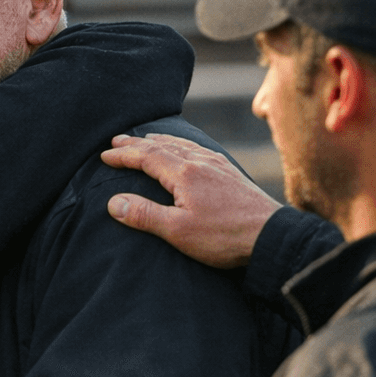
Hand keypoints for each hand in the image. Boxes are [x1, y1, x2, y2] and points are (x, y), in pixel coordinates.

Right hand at [101, 133, 281, 267]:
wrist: (273, 237)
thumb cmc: (224, 236)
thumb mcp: (178, 231)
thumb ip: (144, 215)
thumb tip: (113, 202)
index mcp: (184, 173)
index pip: (146, 156)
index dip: (123, 155)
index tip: (104, 155)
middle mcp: (201, 162)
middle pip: (162, 145)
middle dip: (137, 143)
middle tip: (117, 139)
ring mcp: (218, 166)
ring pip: (183, 144)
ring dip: (160, 141)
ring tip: (148, 139)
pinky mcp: (231, 173)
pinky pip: (200, 149)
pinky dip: (183, 145)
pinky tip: (188, 151)